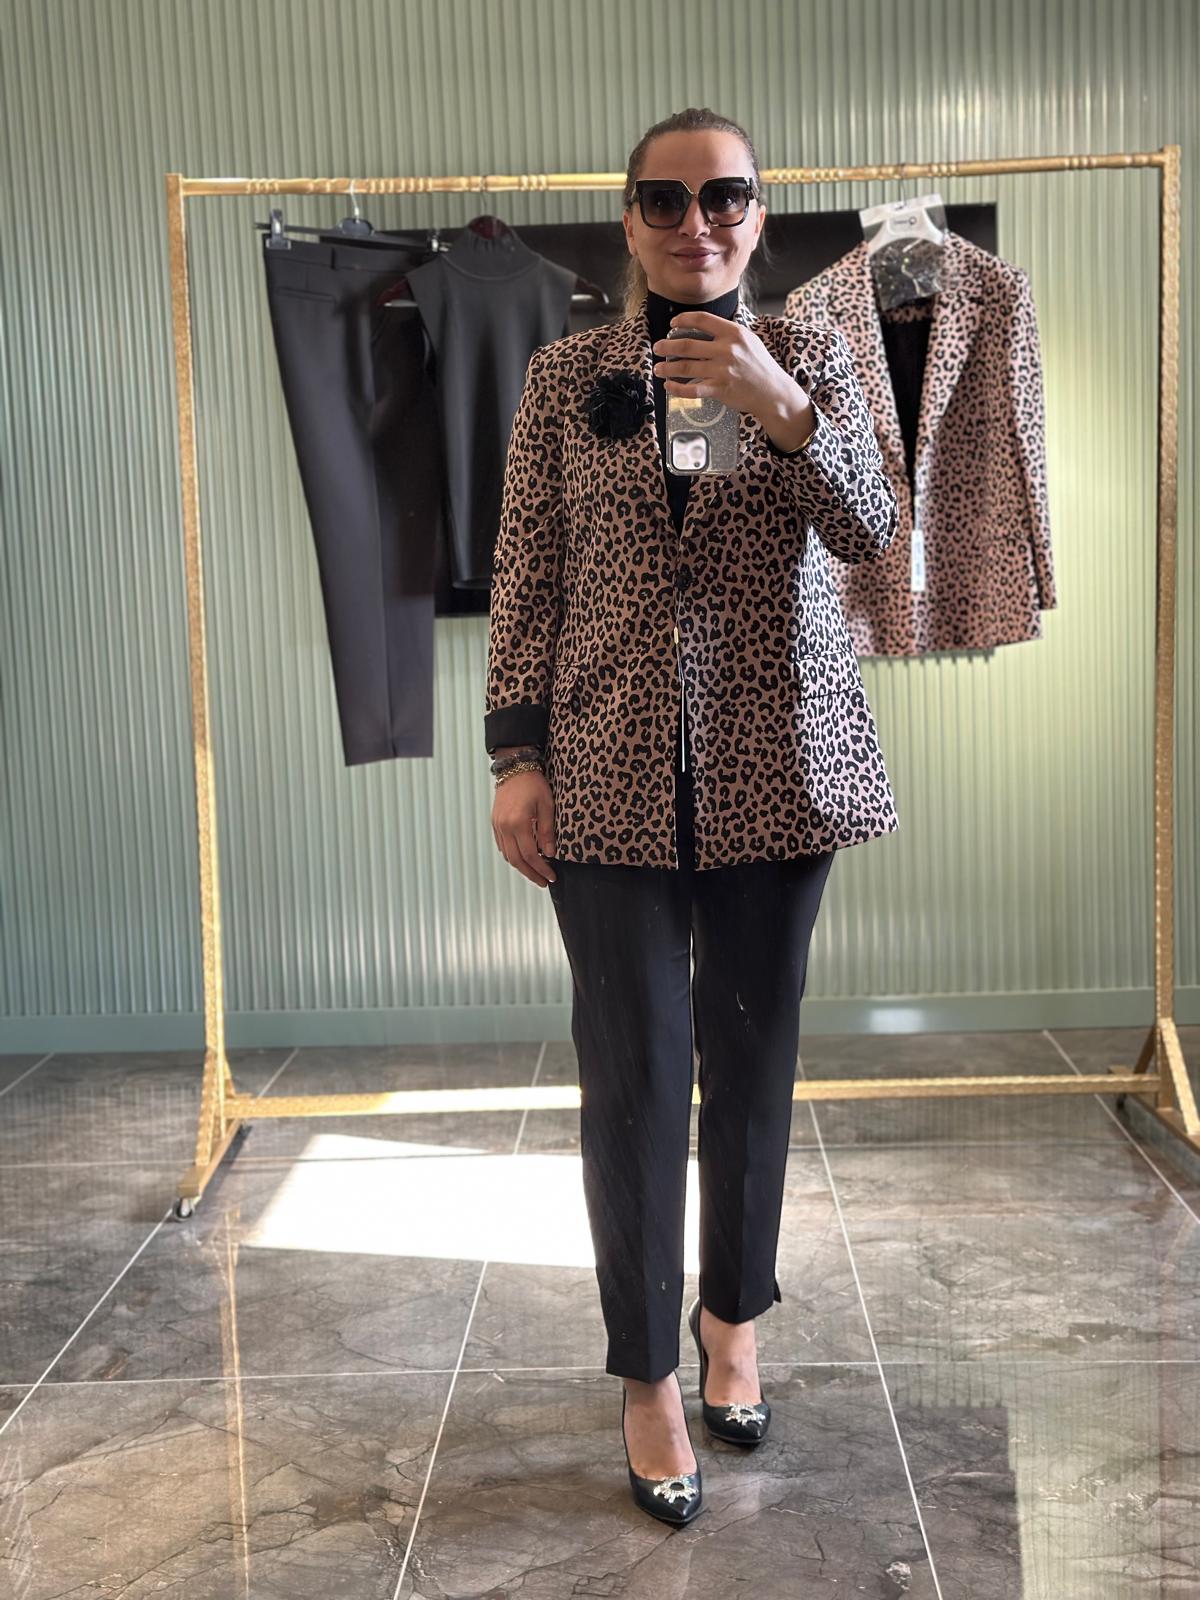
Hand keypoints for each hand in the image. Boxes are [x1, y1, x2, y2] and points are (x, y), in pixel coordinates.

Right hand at [492, 771, 557, 886]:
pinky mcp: (495, 823)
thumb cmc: (533, 783)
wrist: (514, 767)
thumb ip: (547, 831)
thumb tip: (550, 854)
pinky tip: (524, 859)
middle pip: (517, 860)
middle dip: (531, 874)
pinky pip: (502, 846)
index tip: (551, 876)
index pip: (531, 854)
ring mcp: (497, 826)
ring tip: (535, 873)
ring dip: (521, 867)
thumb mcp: (547, 805)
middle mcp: (504, 827)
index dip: (541, 868)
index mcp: (518, 823)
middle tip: (544, 882)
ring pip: (508, 855)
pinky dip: (513, 856)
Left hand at [651, 310, 809, 432]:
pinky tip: (669, 387)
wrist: (772, 391)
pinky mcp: (720, 389)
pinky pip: (693, 389)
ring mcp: (723, 370)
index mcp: (733, 333)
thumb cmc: (760, 365)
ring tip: (658, 368)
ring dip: (667, 368)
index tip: (672, 324)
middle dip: (667, 346)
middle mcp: (727, 350)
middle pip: (687, 345)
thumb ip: (727, 333)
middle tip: (657, 347)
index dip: (683, 320)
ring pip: (686, 367)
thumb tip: (703, 327)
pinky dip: (677, 389)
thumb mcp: (748, 340)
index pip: (702, 320)